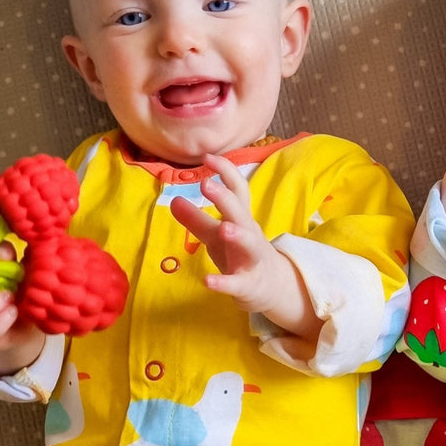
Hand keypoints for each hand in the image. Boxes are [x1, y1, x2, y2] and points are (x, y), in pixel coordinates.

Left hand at [169, 156, 321, 339]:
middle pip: (241, 214)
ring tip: (224, 229)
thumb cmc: (240, 255)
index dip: (226, 172)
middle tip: (207, 185)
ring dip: (237, 236)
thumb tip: (173, 200)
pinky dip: (223, 283)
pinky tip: (207, 281)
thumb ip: (196, 219)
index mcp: (242, 219)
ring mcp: (251, 260)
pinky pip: (237, 283)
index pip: (238, 190)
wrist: (272, 288)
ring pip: (249, 246)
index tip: (208, 157)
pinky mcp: (248, 285)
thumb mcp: (216, 237)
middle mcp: (250, 235)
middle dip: (226, 199)